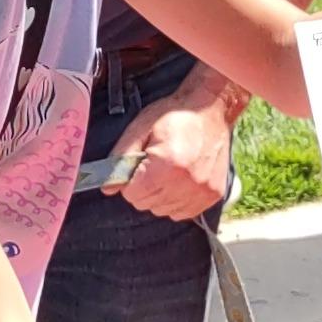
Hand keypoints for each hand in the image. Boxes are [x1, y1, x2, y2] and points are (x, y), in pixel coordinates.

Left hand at [109, 84, 236, 219]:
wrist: (212, 109)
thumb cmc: (174, 115)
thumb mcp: (140, 129)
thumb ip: (120, 159)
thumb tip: (107, 189)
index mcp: (166, 166)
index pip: (132, 195)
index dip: (130, 181)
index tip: (139, 165)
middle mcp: (187, 183)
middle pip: (147, 205)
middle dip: (144, 189)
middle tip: (154, 166)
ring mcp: (203, 191)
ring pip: (164, 211)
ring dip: (161, 196)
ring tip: (169, 171)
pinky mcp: (214, 194)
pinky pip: (184, 212)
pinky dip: (178, 201)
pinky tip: (181, 181)